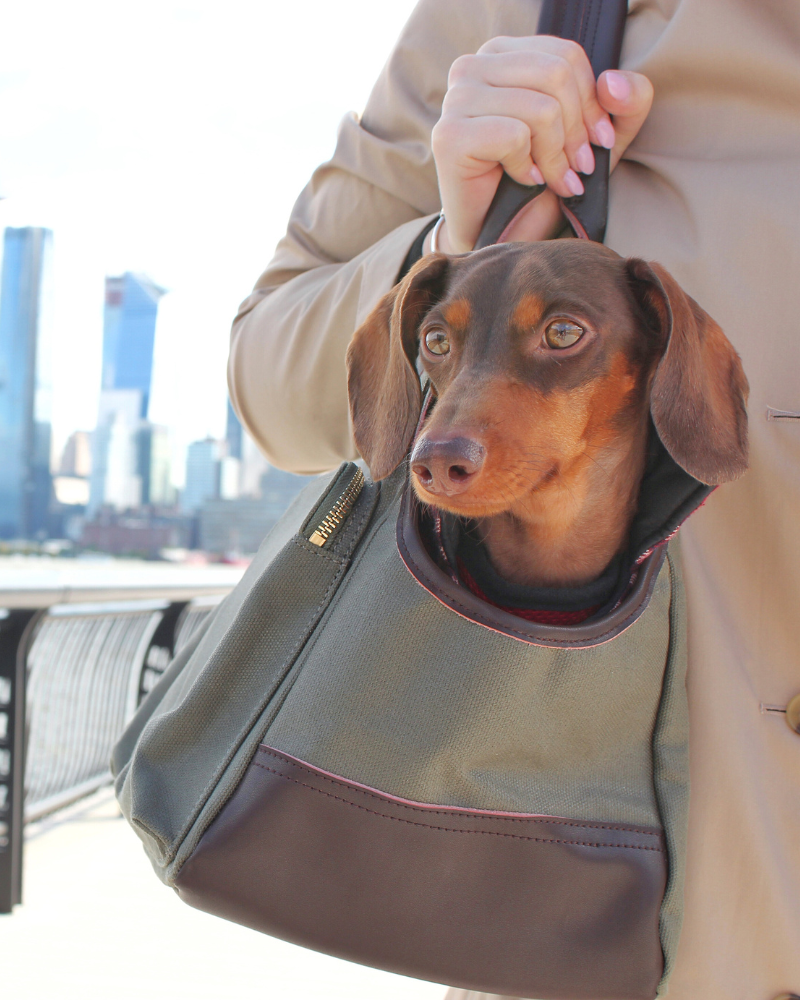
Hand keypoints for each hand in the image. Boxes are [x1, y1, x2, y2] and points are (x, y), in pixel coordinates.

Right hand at [430, 36, 653, 251]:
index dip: (593, 102)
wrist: (501, 237)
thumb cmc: (542, 184)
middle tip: (578, 169)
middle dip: (576, 131)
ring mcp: (455, 99)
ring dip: (555, 157)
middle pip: (555, 75)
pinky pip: (514, 136)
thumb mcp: (596, 139)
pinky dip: (528, 167)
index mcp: (503, 54)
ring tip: (553, 180)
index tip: (597, 143)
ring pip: (539, 108)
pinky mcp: (449, 136)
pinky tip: (523, 180)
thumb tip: (614, 82)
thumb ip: (627, 103)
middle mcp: (473, 67)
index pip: (566, 56)